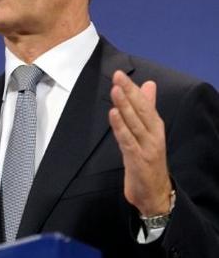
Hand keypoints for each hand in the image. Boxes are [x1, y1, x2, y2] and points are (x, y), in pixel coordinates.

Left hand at [108, 70, 172, 215]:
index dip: (133, 89)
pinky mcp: (137, 159)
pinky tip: (113, 114)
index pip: (144, 104)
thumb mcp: (148, 132)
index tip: (120, 74)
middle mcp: (153, 135)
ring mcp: (146, 147)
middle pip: (141, 110)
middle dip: (129, 92)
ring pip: (134, 123)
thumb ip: (147, 108)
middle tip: (118, 76)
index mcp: (155, 127)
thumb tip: (149, 84)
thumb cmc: (149, 160)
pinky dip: (120, 127)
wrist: (155, 193)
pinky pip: (127, 140)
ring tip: (115, 90)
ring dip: (124, 106)